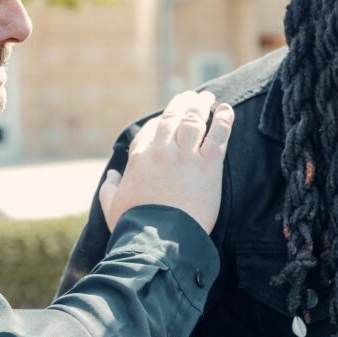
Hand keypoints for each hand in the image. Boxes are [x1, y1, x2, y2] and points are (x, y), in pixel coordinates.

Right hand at [99, 91, 233, 233]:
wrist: (157, 241)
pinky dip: (224, 120)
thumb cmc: (133, 225)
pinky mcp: (208, 167)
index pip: (151, 129)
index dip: (161, 122)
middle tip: (192, 95)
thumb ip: (110, 187)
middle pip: (174, 117)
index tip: (169, 118)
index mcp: (140, 156)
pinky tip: (226, 110)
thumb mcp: (112, 205)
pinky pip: (218, 136)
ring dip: (201, 105)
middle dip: (183, 103)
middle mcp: (162, 150)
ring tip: (207, 97)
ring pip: (195, 121)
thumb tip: (111, 175)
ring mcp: (186, 156)